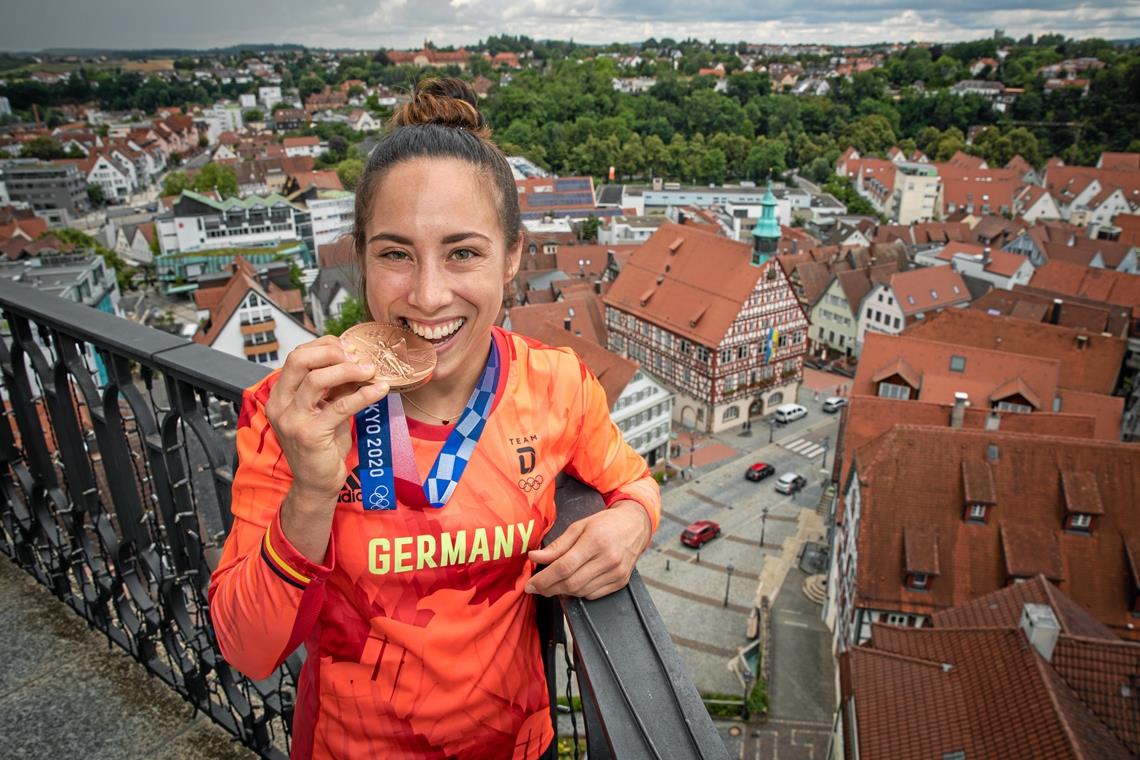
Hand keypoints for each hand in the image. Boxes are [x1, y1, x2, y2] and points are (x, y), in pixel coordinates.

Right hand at [264, 335, 389, 501]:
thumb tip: (358, 360)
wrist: (317, 483)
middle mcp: (280, 405)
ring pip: (317, 380)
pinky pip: (339, 406)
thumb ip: (335, 386)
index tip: (349, 348)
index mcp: (280, 395)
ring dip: (349, 370)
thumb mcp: (326, 408)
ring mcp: (292, 420)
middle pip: (300, 360)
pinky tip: (381, 390)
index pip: (297, 355)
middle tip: (358, 356)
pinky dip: (364, 395)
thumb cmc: (322, 445)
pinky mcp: (310, 435)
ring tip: (371, 370)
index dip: (324, 346)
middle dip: (332, 351)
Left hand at [525, 500, 651, 599]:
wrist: (635, 526)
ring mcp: (616, 573)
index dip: (544, 579)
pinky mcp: (621, 582)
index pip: (564, 567)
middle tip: (536, 588)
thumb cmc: (604, 524)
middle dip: (549, 588)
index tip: (530, 585)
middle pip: (571, 583)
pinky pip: (593, 595)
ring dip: (561, 592)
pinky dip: (578, 593)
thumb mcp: (578, 527)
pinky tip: (571, 584)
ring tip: (551, 585)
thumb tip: (534, 557)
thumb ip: (556, 545)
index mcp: (595, 541)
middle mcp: (608, 559)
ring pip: (580, 592)